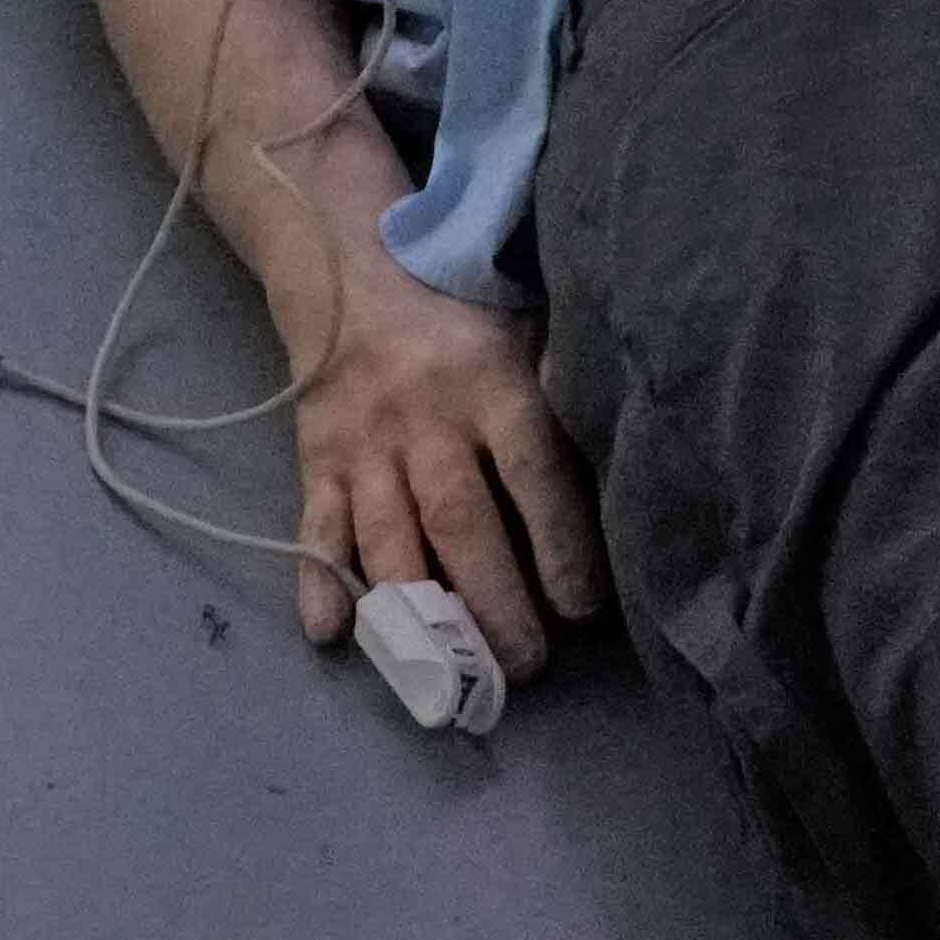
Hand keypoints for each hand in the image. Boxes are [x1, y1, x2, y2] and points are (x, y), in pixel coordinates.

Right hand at [272, 223, 603, 675]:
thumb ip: (564, 391)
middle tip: (524, 667)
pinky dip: (320, 582)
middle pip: (461, 522)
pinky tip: (332, 635)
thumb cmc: (465, 310)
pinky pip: (316, 527)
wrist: (350, 264)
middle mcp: (428, 420)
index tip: (583, 610)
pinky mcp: (317, 460)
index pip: (534, 472)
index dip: (560, 544)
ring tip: (448, 675)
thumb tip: (623, 466)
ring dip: (419, 612)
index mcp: (494, 382)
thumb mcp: (529, 326)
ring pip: (391, 539)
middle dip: (493, 603)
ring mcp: (367, 444)